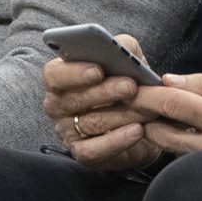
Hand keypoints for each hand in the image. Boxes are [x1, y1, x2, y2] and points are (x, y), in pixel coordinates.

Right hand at [42, 34, 162, 170]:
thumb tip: (120, 47)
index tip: (98, 70)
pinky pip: (95, 150)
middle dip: (105, 92)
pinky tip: (137, 131)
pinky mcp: (82, 153)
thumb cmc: (127, 87)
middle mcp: (57, 106)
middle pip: (73, 99)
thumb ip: (122, 48)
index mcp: (60, 79)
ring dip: (121, 114)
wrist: (144, 124)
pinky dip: (117, 141)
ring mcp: (67, 131)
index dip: (73, 72)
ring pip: (90, 123)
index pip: (53, 75)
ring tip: (147, 109)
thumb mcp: (127, 62)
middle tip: (131, 87)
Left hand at [133, 73, 201, 154]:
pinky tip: (167, 129)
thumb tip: (169, 80)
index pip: (173, 104)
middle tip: (134, 101)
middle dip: (142, 115)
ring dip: (152, 128)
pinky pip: (174, 156)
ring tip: (152, 113)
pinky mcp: (201, 175)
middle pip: (159, 131)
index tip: (131, 87)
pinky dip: (166, 141)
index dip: (147, 95)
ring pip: (163, 146)